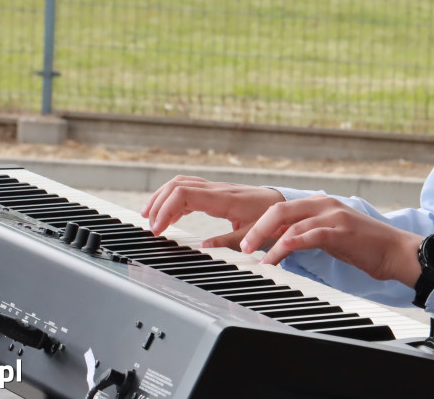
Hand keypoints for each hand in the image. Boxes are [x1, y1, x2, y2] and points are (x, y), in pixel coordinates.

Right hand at [141, 176, 285, 249]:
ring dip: (163, 199)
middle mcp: (216, 189)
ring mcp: (215, 189)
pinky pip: (189, 190)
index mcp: (223, 198)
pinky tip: (169, 217)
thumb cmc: (271, 218)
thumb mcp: (253, 234)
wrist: (283, 204)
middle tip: (150, 226)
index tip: (158, 229)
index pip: (184, 193)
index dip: (166, 208)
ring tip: (151, 218)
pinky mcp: (215, 193)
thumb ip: (228, 241)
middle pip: (177, 185)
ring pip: (181, 184)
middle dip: (158, 203)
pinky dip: (174, 201)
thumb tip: (202, 248)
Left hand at [242, 195, 423, 286]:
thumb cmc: (364, 247)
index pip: (281, 209)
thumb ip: (307, 234)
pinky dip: (288, 245)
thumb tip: (281, 242)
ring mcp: (332, 215)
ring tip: (255, 257)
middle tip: (242, 246)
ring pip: (290, 221)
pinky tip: (276, 256)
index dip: (259, 224)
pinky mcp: (340, 230)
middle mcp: (323, 204)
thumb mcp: (330, 237)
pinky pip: (308, 235)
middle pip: (279, 209)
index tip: (243, 239)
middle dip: (256, 227)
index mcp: (319, 204)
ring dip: (268, 240)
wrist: (396, 251)